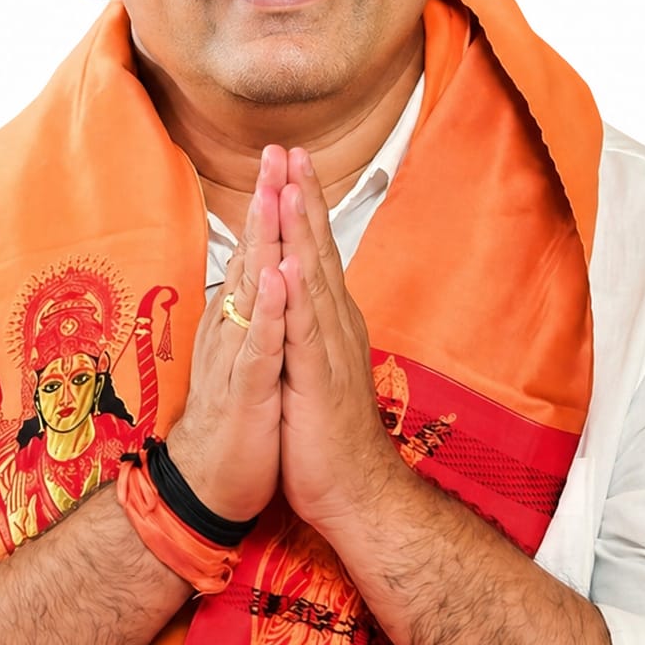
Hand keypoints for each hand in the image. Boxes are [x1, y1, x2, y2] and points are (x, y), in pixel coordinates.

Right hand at [166, 146, 287, 521]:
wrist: (208, 484)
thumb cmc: (235, 415)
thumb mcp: (247, 352)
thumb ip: (251, 309)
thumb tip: (259, 268)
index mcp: (241, 317)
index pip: (258, 250)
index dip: (270, 204)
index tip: (282, 157)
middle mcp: (234, 326)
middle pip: (252, 255)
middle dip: (266, 202)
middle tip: (274, 152)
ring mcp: (238, 355)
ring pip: (251, 291)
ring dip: (264, 242)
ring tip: (273, 194)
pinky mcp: (246, 390)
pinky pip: (258, 345)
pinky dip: (269, 312)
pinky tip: (277, 280)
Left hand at [276, 148, 402, 530]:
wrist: (357, 494)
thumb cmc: (329, 433)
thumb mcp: (314, 368)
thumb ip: (309, 328)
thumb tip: (297, 293)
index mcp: (329, 321)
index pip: (315, 252)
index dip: (302, 207)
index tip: (290, 165)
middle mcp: (334, 324)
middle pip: (317, 250)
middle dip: (301, 198)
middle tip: (290, 151)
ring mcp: (328, 349)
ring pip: (312, 278)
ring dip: (300, 231)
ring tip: (288, 185)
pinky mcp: (317, 380)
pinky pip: (304, 332)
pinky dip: (296, 295)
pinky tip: (288, 264)